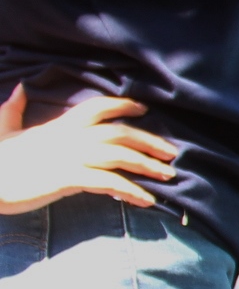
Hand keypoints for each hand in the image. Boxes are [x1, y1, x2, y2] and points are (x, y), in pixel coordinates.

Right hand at [0, 86, 178, 213]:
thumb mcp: (4, 127)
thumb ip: (14, 108)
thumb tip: (19, 88)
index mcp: (59, 125)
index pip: (98, 106)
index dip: (123, 105)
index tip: (144, 108)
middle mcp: (70, 137)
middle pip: (120, 132)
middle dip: (149, 140)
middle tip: (172, 152)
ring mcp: (70, 157)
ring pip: (120, 156)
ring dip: (148, 165)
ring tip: (168, 175)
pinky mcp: (68, 179)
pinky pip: (109, 183)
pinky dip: (131, 191)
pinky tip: (147, 200)